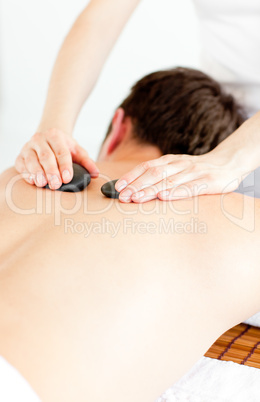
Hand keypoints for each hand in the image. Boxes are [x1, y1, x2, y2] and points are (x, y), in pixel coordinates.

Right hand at [15, 128, 98, 188]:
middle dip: (51, 172)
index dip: (65, 166)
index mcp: (55, 136)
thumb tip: (96, 173)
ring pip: (31, 160)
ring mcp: (28, 147)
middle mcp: (40, 139)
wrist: (46, 137)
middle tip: (56, 185)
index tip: (67, 178)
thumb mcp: (77, 151)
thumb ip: (87, 162)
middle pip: (46, 156)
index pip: (61, 152)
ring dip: (37, 173)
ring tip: (43, 184)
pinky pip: (21, 165)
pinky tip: (32, 181)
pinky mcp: (19, 156)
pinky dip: (26, 173)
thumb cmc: (63, 147)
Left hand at [115, 152, 245, 202]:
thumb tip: (135, 187)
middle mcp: (179, 165)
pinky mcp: (207, 181)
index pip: (146, 167)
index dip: (131, 176)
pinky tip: (163, 197)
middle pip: (154, 174)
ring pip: (168, 181)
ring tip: (136, 198)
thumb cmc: (197, 170)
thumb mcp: (177, 168)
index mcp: (170, 161)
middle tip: (122, 196)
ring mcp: (193, 172)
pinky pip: (189, 188)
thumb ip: (160, 175)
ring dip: (150, 190)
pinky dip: (175, 192)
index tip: (117, 187)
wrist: (228, 163)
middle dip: (136, 185)